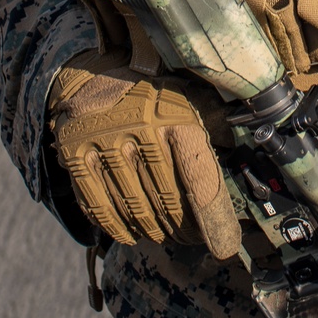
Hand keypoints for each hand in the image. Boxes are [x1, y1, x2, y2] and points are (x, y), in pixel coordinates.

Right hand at [49, 51, 240, 256]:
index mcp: (174, 115)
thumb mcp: (189, 97)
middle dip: (183, 228)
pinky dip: (117, 227)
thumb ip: (215, 125)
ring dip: (153, 230)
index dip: (214, 218)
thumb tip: (242, 155)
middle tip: (192, 238)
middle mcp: (140, 129)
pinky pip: (99, 205)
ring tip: (165, 235)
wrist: (93, 72)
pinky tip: (131, 233)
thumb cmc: (151, 91)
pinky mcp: (75, 155)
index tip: (223, 245)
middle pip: (167, 200)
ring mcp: (104, 143)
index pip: (199, 178)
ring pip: (134, 208)